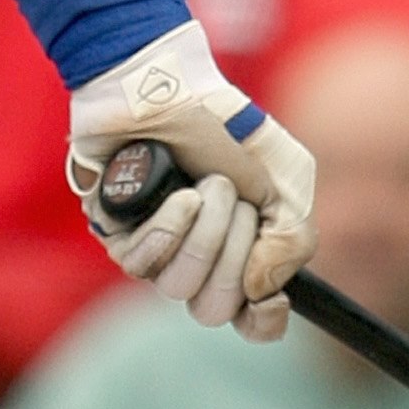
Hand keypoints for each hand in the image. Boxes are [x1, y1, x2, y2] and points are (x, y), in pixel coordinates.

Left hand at [66, 18, 317, 343]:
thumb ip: (292, 237)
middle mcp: (195, 262)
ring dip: (205, 232)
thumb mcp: (286, 179)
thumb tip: (263, 287)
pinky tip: (177, 193)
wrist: (173, 85)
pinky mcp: (117, 235)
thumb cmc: (228, 129)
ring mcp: (155, 252)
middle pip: (214, 309)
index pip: (251, 322)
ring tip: (205, 185)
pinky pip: (143, 261)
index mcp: (239, 256)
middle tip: (233, 199)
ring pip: (179, 287)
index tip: (271, 295)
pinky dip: (170, 225)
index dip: (263, 321)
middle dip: (233, 251)